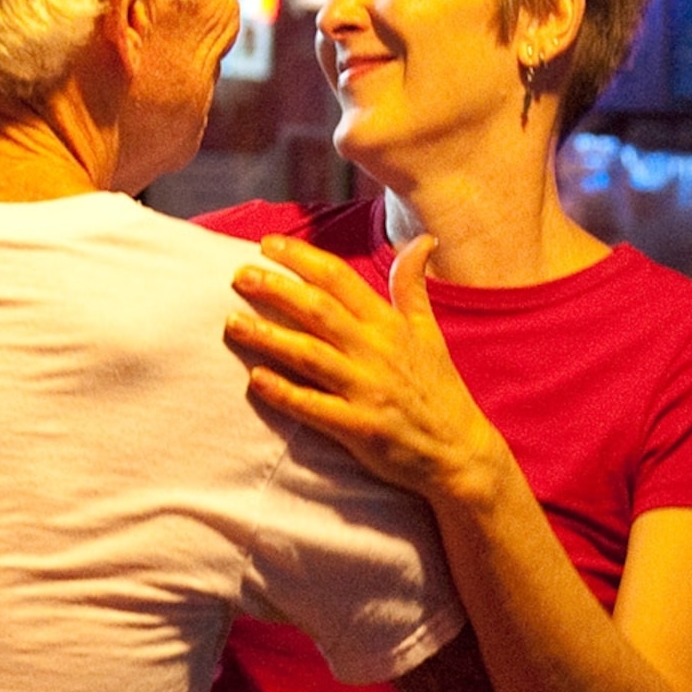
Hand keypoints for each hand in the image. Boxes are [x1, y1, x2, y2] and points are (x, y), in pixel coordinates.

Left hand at [226, 234, 510, 505]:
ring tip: (232, 323)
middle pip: (318, 310)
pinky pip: (315, 407)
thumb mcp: (430, 331)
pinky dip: (285, 394)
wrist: (459, 450)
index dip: (302, 258)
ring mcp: (367, 389)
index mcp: (389, 325)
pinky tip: (255, 381)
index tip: (267, 245)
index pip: (340, 279)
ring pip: (310, 355)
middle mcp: (376, 351)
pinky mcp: (359, 428)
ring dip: (268, 337)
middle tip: (238, 276)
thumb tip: (422, 241)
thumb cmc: (439, 389)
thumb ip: (413, 286)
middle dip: (275, 289)